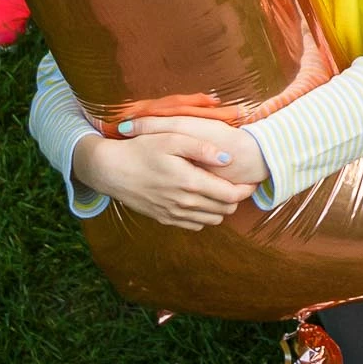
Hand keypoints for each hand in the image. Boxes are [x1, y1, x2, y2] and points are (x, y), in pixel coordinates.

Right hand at [72, 119, 258, 229]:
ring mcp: (173, 214)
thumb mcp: (172, 138)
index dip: (246, 189)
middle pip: (225, 210)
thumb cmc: (142, 149)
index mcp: (190, 183)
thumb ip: (202, 148)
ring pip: (212, 220)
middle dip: (236, 198)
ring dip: (221, 208)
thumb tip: (228, 159)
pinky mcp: (164, 219)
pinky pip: (195, 225)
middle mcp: (184, 204)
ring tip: (221, 190)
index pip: (231, 196)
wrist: (111, 170)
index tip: (251, 180)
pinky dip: (204, 215)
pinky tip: (201, 199)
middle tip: (238, 183)